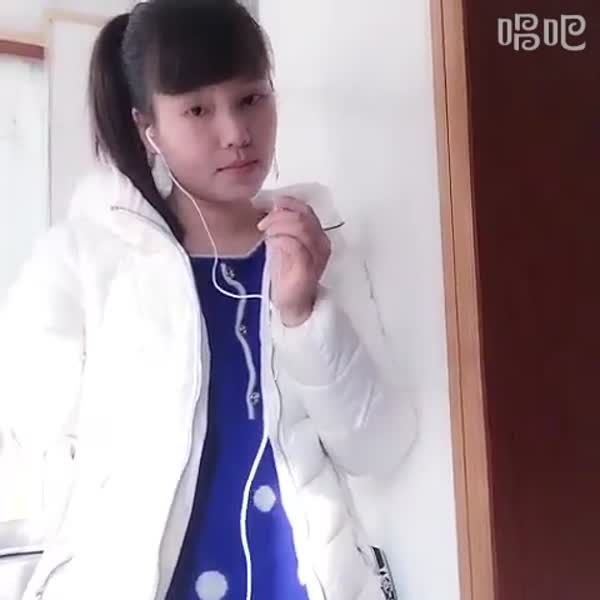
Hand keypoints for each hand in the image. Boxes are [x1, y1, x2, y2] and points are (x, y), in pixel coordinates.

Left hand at [257, 196, 330, 326]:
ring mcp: (317, 256)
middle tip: (263, 224)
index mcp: (318, 236)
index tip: (272, 206)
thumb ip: (284, 226)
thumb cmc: (288, 275)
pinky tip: (271, 243)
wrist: (293, 304)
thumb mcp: (284, 244)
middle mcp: (322, 244)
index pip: (306, 210)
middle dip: (278, 216)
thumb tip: (275, 207)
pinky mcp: (307, 268)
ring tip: (267, 234)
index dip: (288, 204)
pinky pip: (295, 245)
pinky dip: (279, 239)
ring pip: (300, 227)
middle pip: (302, 216)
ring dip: (278, 226)